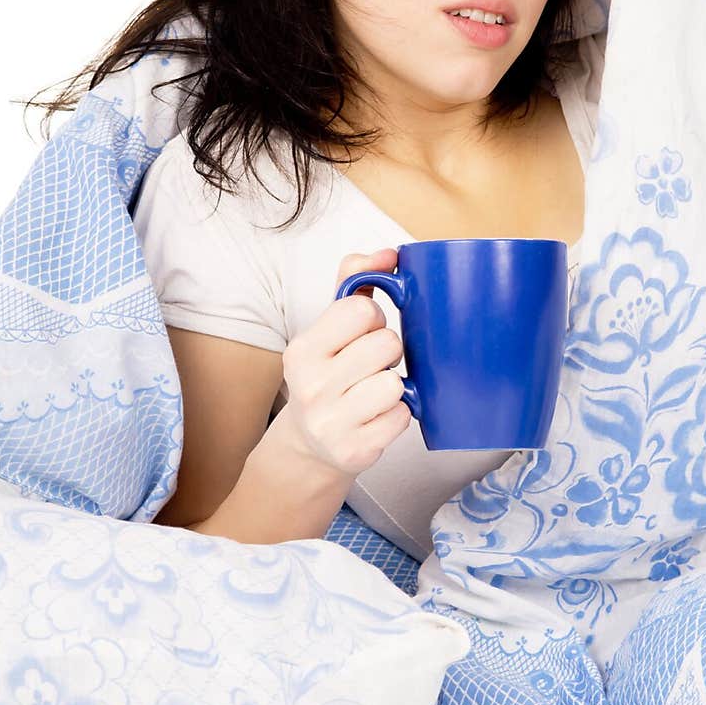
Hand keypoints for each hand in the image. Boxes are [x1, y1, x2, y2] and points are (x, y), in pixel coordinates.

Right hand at [276, 248, 410, 479]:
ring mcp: (330, 422)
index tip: (363, 333)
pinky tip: (377, 416)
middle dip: (388, 353)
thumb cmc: (328, 375)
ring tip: (374, 392)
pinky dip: (397, 415)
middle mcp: (310, 385)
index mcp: (303, 349)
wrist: (309, 445)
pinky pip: (402, 417)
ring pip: (396, 384)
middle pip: (386, 345)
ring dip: (395, 386)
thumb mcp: (330, 328)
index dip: (374, 319)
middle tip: (371, 365)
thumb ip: (356, 281)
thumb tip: (389, 254)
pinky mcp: (354, 450)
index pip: (362, 310)